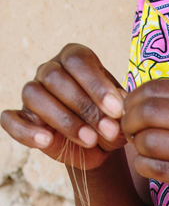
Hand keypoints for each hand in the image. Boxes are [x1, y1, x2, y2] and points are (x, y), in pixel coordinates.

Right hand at [0, 44, 125, 170]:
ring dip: (63, 119)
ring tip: (89, 140)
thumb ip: (120, 111)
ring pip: (34, 94)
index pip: (78, 61)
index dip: (97, 85)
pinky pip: (11, 119)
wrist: (98, 146)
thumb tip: (118, 110)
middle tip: (108, 130)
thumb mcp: (120, 117)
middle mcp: (50, 70)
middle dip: (85, 107)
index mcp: (75, 59)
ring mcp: (34, 92)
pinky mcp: (23, 117)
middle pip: (55, 77)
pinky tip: (45, 141)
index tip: (117, 110)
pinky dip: (25, 131)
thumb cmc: (110, 122)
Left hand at [122, 80, 168, 205]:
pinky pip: (159, 169)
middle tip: (129, 133)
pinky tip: (147, 166)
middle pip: (149, 112)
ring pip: (151, 142)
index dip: (133, 100)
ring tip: (142, 151)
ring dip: (137, 147)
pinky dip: (144, 167)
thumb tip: (136, 97)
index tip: (131, 113)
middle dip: (129, 123)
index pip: (156, 88)